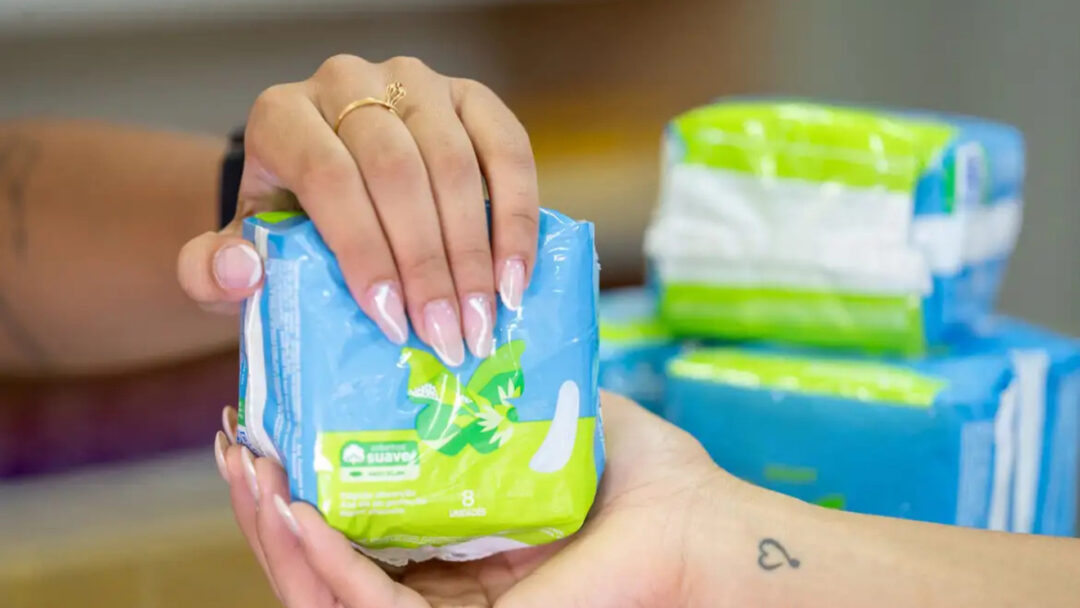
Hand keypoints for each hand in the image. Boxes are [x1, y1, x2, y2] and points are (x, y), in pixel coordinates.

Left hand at [178, 55, 538, 365]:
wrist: (330, 181)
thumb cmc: (288, 224)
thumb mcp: (241, 251)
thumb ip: (212, 270)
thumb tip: (240, 272)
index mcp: (284, 116)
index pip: (330, 177)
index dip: (364, 250)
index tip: (391, 322)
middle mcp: (349, 85)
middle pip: (398, 171)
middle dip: (428, 264)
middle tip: (448, 338)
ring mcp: (416, 84)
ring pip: (455, 163)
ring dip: (476, 252)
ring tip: (483, 321)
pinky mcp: (471, 97)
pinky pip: (508, 150)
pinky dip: (518, 217)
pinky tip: (516, 278)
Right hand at [213, 393, 725, 606]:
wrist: (700, 528)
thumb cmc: (645, 483)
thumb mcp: (552, 424)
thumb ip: (501, 394)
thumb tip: (452, 328)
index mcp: (458, 555)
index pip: (355, 532)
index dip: (300, 488)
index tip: (265, 428)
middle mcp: (444, 593)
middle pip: (324, 564)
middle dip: (267, 509)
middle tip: (237, 447)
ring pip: (326, 594)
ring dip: (274, 534)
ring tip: (246, 469)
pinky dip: (318, 562)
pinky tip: (290, 509)